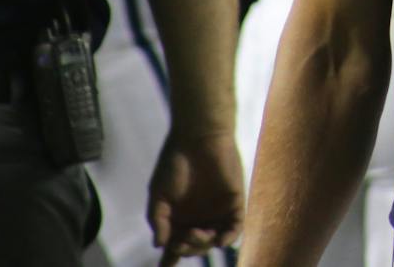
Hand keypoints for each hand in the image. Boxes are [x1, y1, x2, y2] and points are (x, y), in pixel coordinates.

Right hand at [148, 128, 243, 265]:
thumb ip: (158, 220)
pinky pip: (235, 228)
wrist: (198, 138)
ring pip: (213, 241)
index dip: (169, 259)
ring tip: (197, 232)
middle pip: (193, 247)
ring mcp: (216, 212)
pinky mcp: (234, 203)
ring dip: (204, 245)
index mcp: (178, 219)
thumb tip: (159, 246)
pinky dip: (228, 237)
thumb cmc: (174, 163)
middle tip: (182, 238)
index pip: (174, 246)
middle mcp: (197, 218)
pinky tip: (218, 238)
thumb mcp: (158, 194)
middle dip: (187, 248)